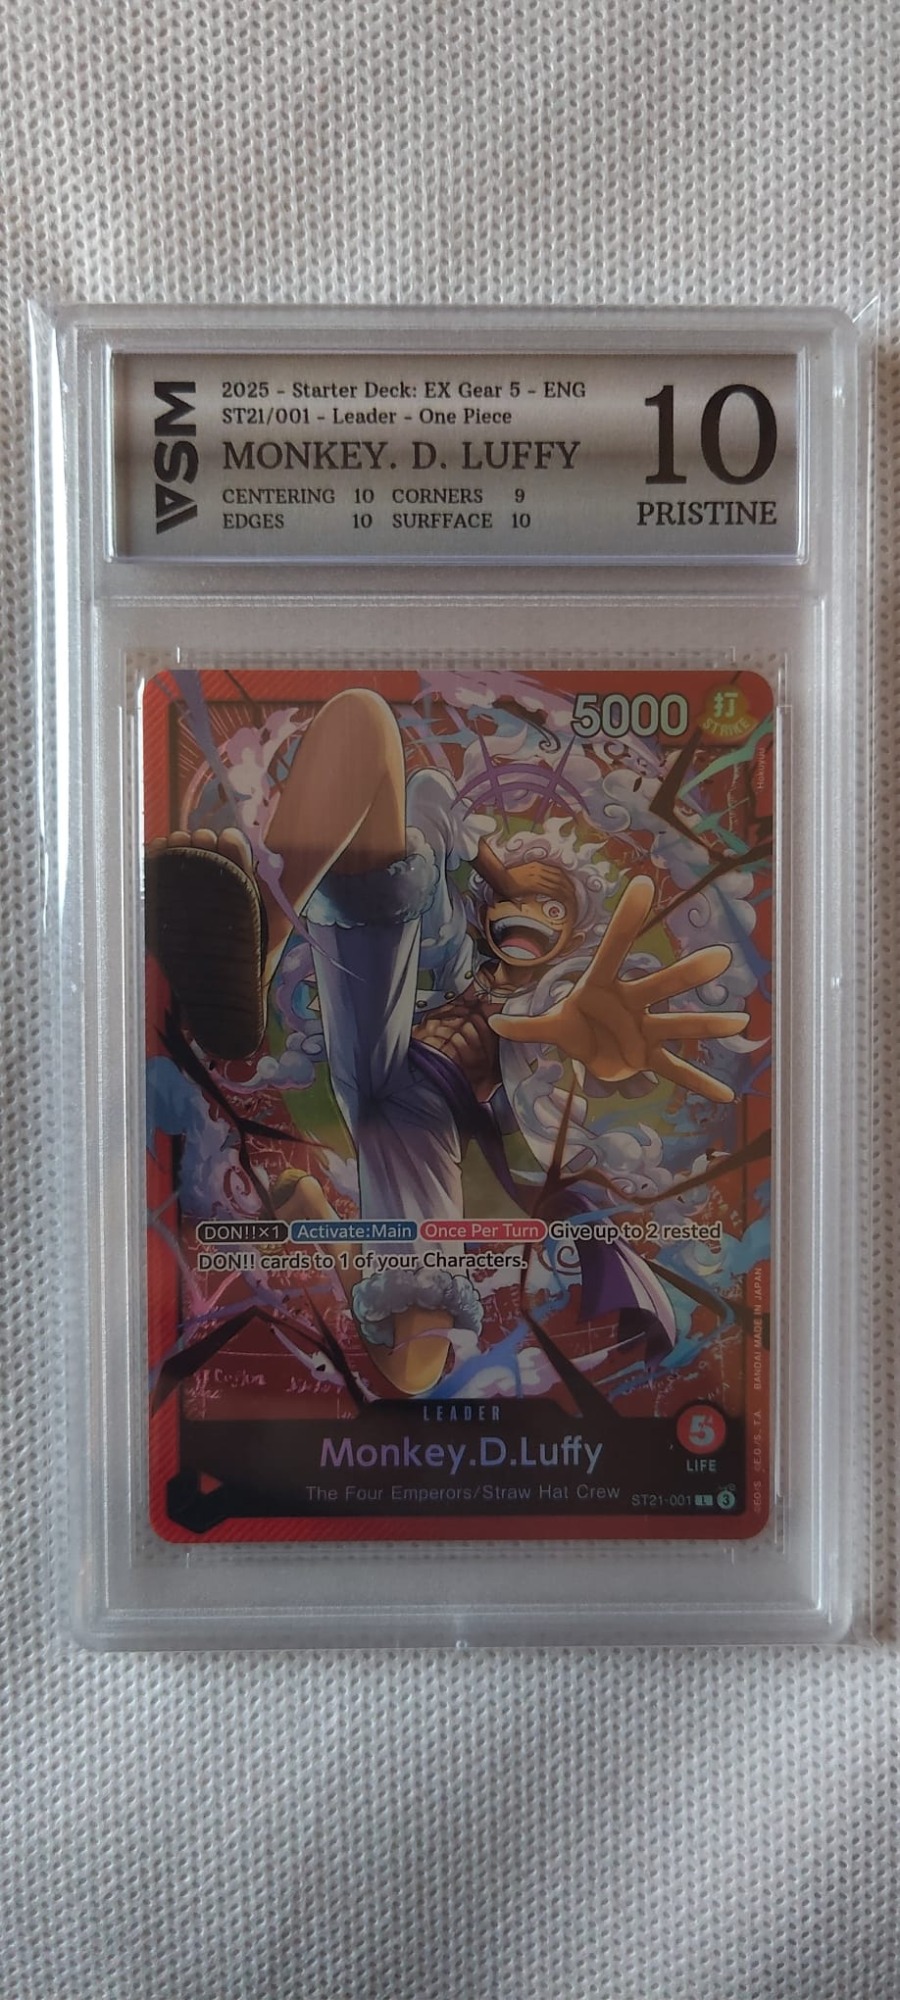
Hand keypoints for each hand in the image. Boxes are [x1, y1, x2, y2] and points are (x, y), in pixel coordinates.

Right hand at [475, 838, 565, 904]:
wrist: (497, 877)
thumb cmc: (504, 879)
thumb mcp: (519, 878)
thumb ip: (526, 885)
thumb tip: (528, 897)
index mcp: (537, 866)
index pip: (557, 871)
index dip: (566, 879)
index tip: (570, 887)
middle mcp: (540, 869)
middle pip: (561, 877)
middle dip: (569, 886)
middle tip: (574, 895)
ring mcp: (538, 876)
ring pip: (559, 884)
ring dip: (567, 893)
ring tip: (572, 900)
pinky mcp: (535, 884)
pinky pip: (552, 890)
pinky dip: (561, 896)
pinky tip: (564, 901)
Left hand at [489, 875, 749, 1103]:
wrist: (589, 1050)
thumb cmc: (574, 1025)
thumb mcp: (550, 1027)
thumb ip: (526, 1026)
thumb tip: (493, 1022)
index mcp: (604, 987)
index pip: (614, 949)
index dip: (628, 920)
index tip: (645, 886)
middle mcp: (632, 1003)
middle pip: (660, 985)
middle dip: (687, 974)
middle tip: (720, 957)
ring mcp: (645, 1031)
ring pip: (678, 1025)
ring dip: (707, 1025)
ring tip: (741, 1022)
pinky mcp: (649, 1058)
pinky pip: (677, 1071)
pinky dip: (699, 1084)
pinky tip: (727, 1095)